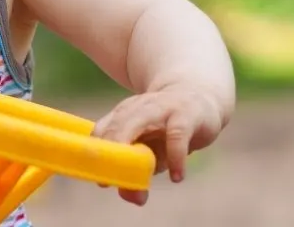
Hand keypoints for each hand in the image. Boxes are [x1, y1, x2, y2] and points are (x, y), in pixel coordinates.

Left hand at [92, 88, 224, 205]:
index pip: (102, 131)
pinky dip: (175, 156)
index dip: (95, 155)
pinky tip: (176, 177)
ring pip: (141, 124)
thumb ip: (140, 172)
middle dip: (110, 155)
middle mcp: (137, 108)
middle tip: (107, 182)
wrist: (197, 94)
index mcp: (123, 115)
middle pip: (116, 127)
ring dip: (135, 155)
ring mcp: (161, 108)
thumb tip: (135, 198)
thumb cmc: (166, 128)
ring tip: (136, 184)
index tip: (98, 179)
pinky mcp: (185, 114)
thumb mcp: (151, 150)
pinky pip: (177, 134)